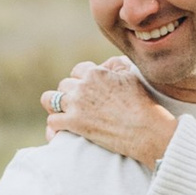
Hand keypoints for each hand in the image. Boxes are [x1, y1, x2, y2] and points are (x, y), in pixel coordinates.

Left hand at [41, 56, 176, 169]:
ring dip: (55, 105)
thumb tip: (106, 64)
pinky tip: (61, 130)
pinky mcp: (74, 123)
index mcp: (95, 73)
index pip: (77, 70)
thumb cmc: (142, 103)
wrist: (145, 129)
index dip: (81, 80)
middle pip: (64, 85)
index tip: (86, 90)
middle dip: (69, 93)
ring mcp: (76, 104)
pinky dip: (55, 127)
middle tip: (78, 105)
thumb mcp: (131, 76)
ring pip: (50, 99)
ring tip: (62, 113)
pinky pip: (52, 121)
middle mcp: (82, 86)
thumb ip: (116, 66)